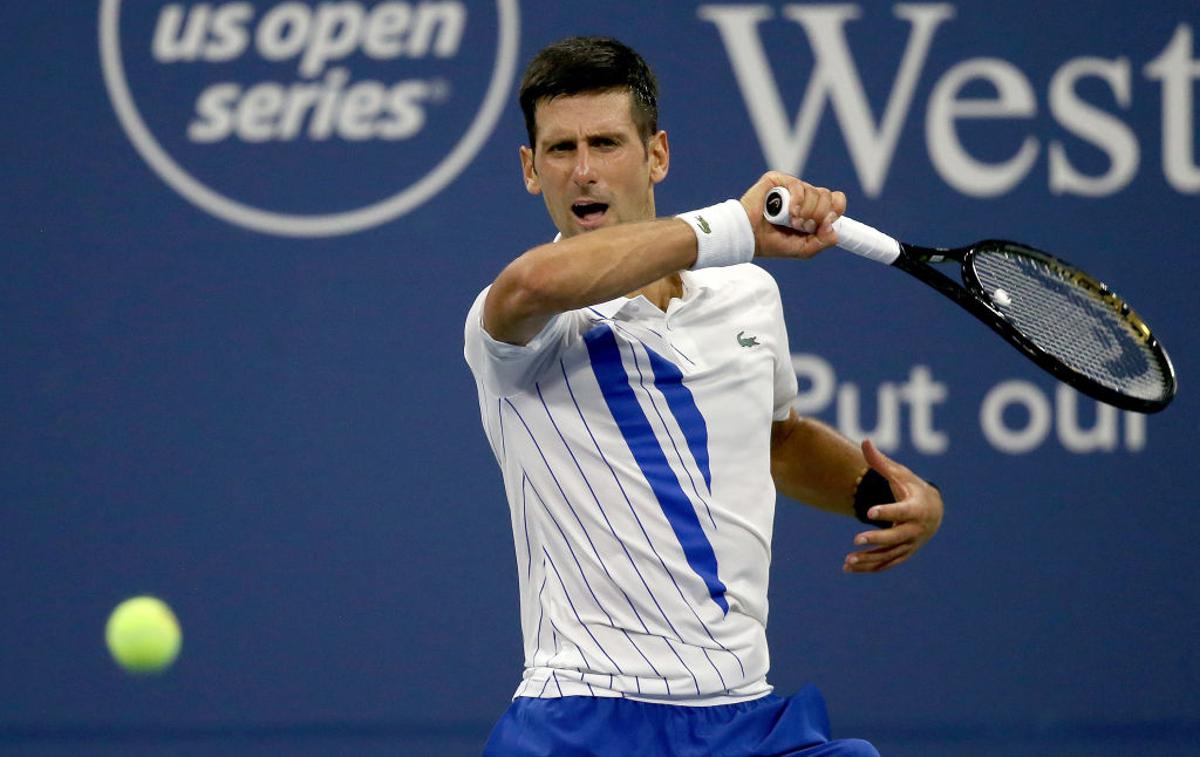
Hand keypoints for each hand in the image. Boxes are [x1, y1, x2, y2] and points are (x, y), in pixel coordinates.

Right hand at [739, 171, 845, 259]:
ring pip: (815, 192)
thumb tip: (833, 228)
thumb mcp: (803, 249)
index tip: (827, 223)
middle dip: (818, 216)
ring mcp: (791, 187)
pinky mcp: (778, 180)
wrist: (749, 237)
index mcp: (812, 210)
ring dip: (805, 212)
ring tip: (791, 223)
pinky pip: (798, 186)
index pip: (836, 200)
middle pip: (827, 196)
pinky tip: (789, 213)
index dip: (836, 209)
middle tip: (802, 227)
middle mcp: (804, 196)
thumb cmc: (772, 243)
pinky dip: (797, 202)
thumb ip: (822, 242)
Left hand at [843, 439, 942, 572]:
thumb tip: (864, 441)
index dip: (887, 511)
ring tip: (847, 559)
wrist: (933, 511)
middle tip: (856, 539)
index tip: (870, 512)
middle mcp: (915, 529)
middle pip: (896, 537)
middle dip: (877, 539)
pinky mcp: (903, 554)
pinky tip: (848, 567)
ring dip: (869, 558)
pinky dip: (868, 567)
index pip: (901, 511)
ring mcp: (910, 544)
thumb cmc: (912, 489)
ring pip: (889, 554)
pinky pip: (886, 563)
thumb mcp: (900, 474)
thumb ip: (880, 462)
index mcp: (916, 508)